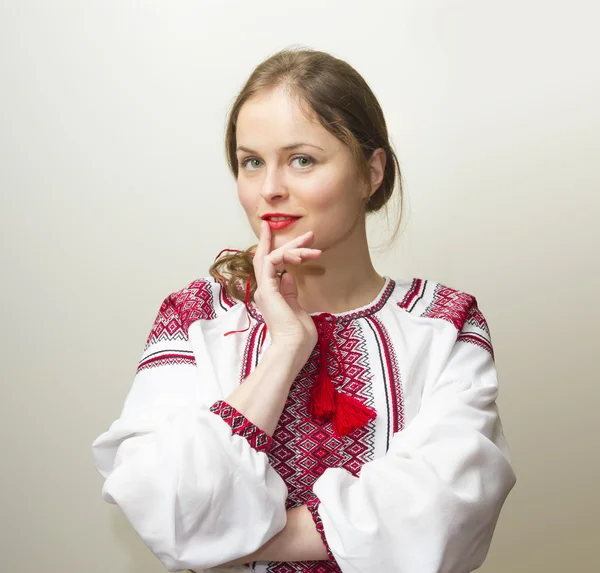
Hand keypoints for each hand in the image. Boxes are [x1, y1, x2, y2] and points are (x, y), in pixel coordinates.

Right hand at [253, 220, 321, 359]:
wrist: (293, 348)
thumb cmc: (299, 336)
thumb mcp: (297, 309)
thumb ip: (291, 293)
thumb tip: (288, 277)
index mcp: (271, 295)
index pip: (270, 266)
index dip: (276, 247)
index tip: (286, 235)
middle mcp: (264, 290)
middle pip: (270, 257)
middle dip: (289, 242)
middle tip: (310, 234)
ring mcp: (264, 289)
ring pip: (271, 256)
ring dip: (293, 247)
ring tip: (312, 244)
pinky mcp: (267, 289)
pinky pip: (272, 261)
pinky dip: (285, 254)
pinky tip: (301, 255)